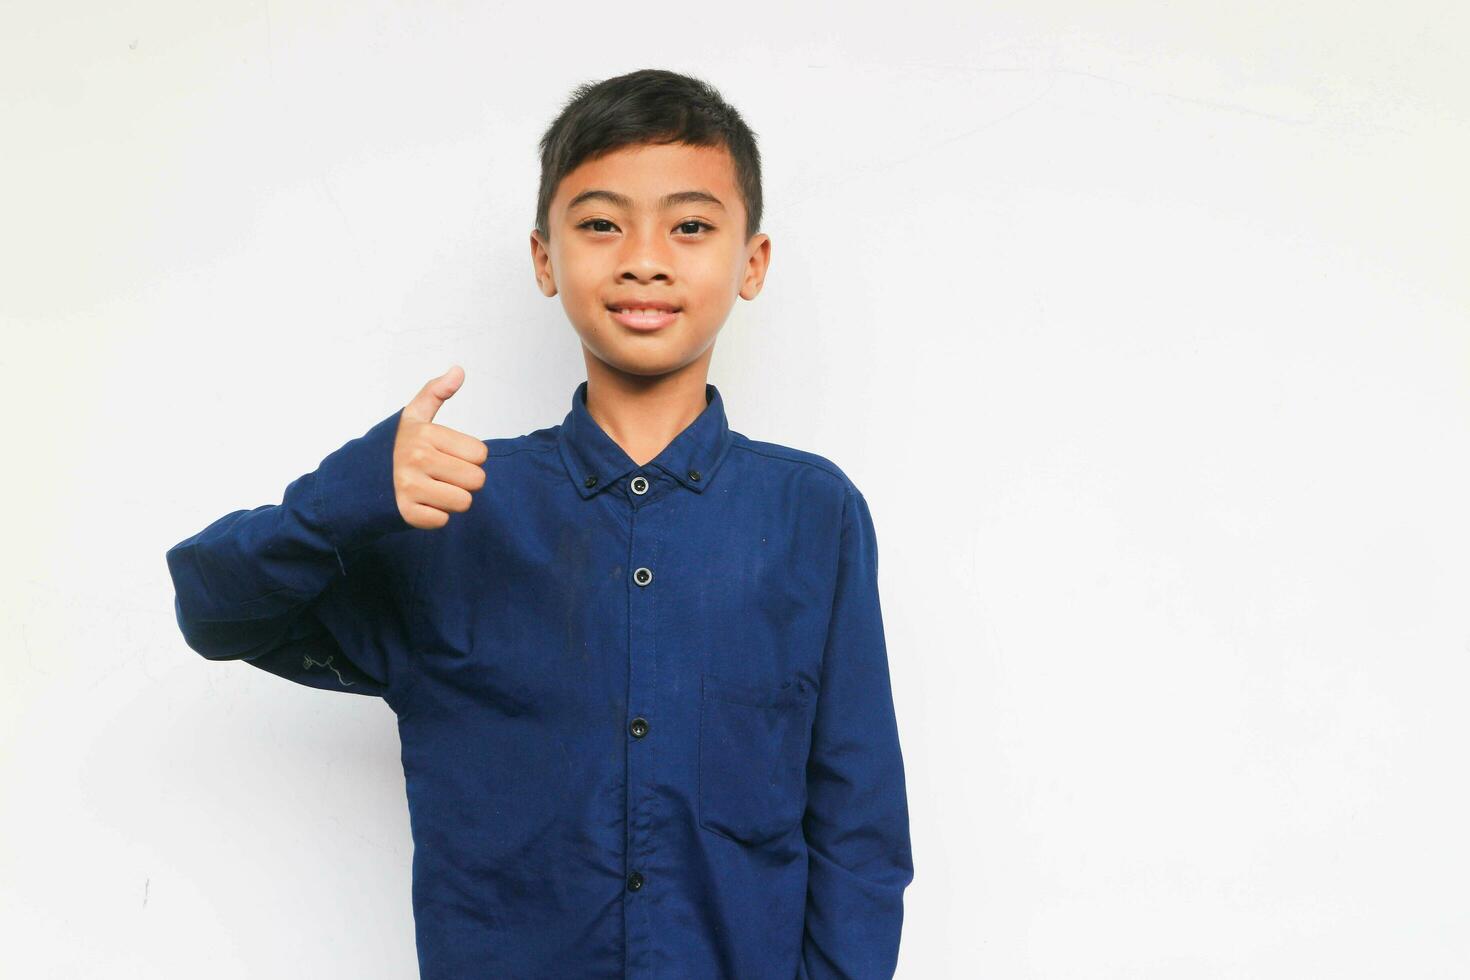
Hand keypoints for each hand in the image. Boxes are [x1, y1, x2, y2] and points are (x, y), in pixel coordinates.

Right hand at [392, 365, 488, 529]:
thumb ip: (435, 393)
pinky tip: (420, 504)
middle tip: (442, 476)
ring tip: (432, 489)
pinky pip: (443, 521)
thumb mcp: (412, 418)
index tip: (448, 455)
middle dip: (464, 481)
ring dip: (452, 500)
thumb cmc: (392, 448)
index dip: (469, 457)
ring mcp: (409, 487)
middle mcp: (417, 459)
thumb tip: (459, 370)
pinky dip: (434, 516)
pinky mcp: (405, 513)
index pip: (480, 454)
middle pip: (476, 480)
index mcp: (424, 434)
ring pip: (463, 503)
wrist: (354, 481)